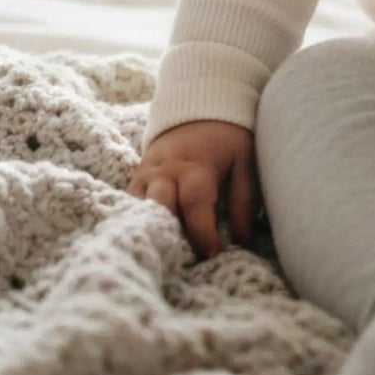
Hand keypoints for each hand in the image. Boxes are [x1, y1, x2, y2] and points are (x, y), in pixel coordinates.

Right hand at [128, 118, 260, 259]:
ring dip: (149, 233)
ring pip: (139, 209)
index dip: (203, 232)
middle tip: (182, 263)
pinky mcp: (135, 182)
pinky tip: (142, 246)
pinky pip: (130, 206)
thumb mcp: (243, 160)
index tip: (213, 255)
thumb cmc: (225, 140)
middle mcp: (165, 172)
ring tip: (160, 260)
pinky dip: (136, 224)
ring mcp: (145, 177)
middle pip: (160, 208)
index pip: (195, 203)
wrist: (196, 111)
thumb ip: (243, 200)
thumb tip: (242, 240)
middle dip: (169, 236)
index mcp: (194, 167)